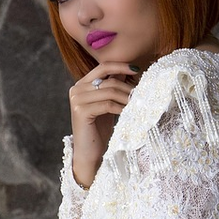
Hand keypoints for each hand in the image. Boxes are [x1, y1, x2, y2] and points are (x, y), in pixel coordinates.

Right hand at [68, 62, 139, 185]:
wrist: (90, 151)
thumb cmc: (100, 128)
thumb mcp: (108, 103)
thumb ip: (113, 87)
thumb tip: (131, 70)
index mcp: (82, 84)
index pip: (103, 67)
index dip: (121, 66)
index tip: (137, 69)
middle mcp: (76, 89)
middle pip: (109, 80)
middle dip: (128, 87)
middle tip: (142, 95)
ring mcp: (77, 99)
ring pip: (109, 91)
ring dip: (127, 98)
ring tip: (138, 104)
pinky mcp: (80, 111)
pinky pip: (108, 105)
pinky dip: (121, 108)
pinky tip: (129, 113)